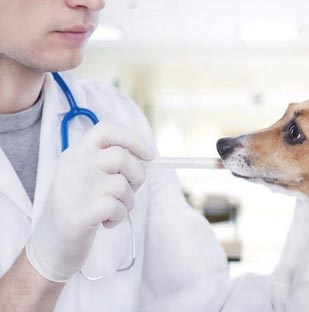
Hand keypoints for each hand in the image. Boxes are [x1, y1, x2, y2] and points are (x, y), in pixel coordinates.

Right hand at [26, 122, 154, 281]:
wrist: (52, 245)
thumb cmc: (79, 207)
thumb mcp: (86, 176)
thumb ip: (108, 162)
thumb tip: (146, 156)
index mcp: (75, 153)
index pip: (106, 129)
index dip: (133, 138)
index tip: (150, 155)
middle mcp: (73, 165)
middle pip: (122, 156)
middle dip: (137, 175)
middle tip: (131, 191)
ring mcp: (74, 188)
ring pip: (122, 184)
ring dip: (128, 201)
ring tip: (115, 210)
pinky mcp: (79, 213)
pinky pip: (117, 207)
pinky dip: (119, 217)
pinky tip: (107, 222)